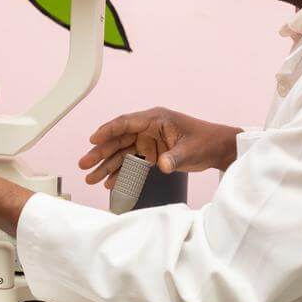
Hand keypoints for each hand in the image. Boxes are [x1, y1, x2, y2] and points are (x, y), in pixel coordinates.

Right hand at [78, 107, 239, 187]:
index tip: (93, 139)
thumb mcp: (190, 149)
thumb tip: (162, 165)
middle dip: (100, 152)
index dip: (108, 131)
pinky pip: (131, 162)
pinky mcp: (151, 153)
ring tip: (90, 177)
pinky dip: (120, 172)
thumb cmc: (206, 141)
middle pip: (118, 140)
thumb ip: (174, 157)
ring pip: (121, 153)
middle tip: (84, 164)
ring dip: (106, 165)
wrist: (217, 149)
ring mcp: (148, 141)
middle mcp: (147, 128)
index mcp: (155, 119)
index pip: (126, 123)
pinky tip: (109, 182)